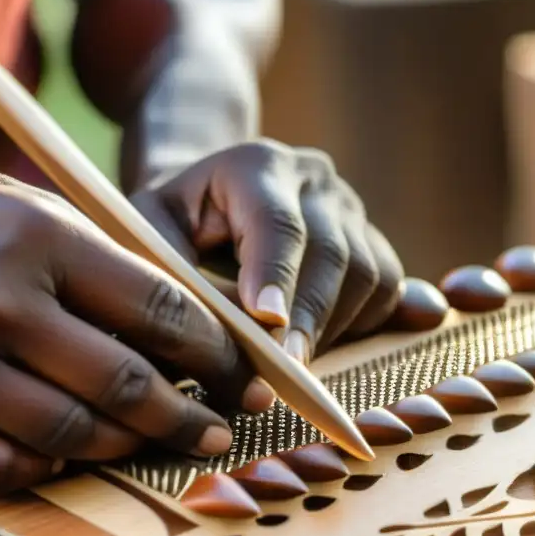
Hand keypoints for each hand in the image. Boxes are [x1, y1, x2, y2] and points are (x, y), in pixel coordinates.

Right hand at [0, 170, 270, 494]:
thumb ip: (94, 254)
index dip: (215, 353)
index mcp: (32, 235)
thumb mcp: (8, 206)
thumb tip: (189, 321)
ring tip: (146, 445)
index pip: (158, 306)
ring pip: (68, 431)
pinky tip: (57, 454)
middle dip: (187, 415)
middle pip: (124, 379)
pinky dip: (41, 467)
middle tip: (217, 435)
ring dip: (121, 446)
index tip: (240, 377)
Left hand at [131, 140, 403, 362]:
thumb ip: (171, 277)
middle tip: (287, 370)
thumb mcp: (147, 235)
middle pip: (331, 252)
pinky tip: (325, 345)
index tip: (267, 323)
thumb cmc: (169, 224)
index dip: (276, 274)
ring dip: (332, 327)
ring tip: (291, 365)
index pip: (276, 222)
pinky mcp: (370, 239)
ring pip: (367, 274)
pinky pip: (386, 289)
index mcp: (255, 165)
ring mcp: (348, 208)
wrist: (204, 200)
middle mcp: (313, 179)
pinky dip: (360, 326)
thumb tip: (208, 342)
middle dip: (308, 317)